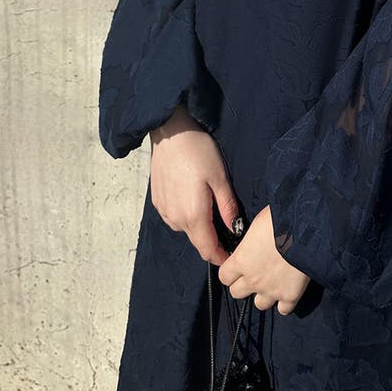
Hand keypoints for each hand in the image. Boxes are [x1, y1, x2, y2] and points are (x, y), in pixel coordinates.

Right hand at [148, 105, 240, 267]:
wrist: (169, 132)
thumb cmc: (196, 151)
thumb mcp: (220, 178)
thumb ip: (227, 207)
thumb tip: (234, 228)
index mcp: (193, 215)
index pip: (207, 250)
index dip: (220, 257)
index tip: (232, 258)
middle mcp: (175, 218)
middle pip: (196, 241)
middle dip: (212, 242)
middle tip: (228, 231)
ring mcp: (164, 210)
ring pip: (185, 229)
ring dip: (198, 227)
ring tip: (210, 208)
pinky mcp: (157, 201)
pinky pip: (174, 217)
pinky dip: (186, 215)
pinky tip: (193, 198)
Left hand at [218, 204, 310, 315]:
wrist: (306, 230)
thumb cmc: (280, 219)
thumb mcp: (257, 223)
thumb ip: (251, 239)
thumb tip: (252, 240)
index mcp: (241, 260)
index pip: (224, 276)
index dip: (230, 272)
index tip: (237, 266)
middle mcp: (252, 279)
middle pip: (237, 293)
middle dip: (244, 284)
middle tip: (255, 273)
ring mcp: (271, 290)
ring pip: (259, 304)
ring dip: (264, 295)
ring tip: (273, 282)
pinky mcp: (290, 296)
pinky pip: (283, 309)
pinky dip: (285, 302)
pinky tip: (289, 290)